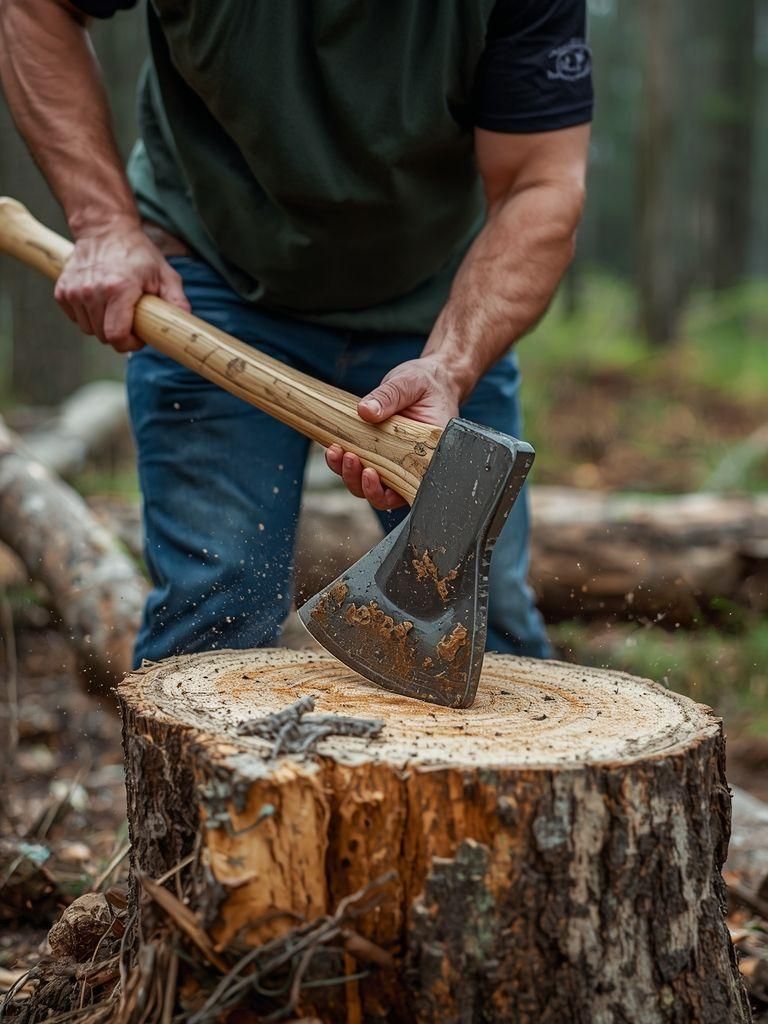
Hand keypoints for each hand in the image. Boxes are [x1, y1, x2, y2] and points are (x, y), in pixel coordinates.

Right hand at [54, 219, 190, 352]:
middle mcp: (92, 291)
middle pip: (103, 336)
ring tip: (115, 307)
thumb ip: (177, 300)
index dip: (130, 344)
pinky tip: (100, 301)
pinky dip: (88, 315)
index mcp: (118, 289)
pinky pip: (76, 318)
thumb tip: (186, 322)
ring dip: (103, 325)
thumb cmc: (137, 252)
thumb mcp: (164, 273)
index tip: (139, 336)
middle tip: (130, 318)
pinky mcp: (62, 291)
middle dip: (119, 334)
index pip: (116, 336)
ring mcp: (74, 291)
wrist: (104, 229)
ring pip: (89, 329)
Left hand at [325, 354, 462, 509]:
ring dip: (351, 476)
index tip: (371, 473)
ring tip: (337, 453)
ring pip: (371, 487)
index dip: (390, 491)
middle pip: (387, 495)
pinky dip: (345, 465)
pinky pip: (362, 469)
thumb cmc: (426, 384)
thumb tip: (365, 411)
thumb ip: (390, 396)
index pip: (413, 489)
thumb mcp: (410, 384)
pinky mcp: (379, 456)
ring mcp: (395, 464)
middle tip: (350, 459)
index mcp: (431, 456)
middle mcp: (414, 467)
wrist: (427, 379)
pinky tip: (334, 449)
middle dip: (364, 485)